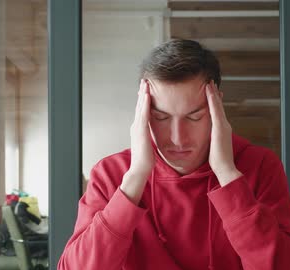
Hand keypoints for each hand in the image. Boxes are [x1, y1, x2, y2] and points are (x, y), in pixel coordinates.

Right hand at [120, 79, 154, 203]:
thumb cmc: (145, 160)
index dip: (143, 100)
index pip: (141, 111)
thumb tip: (153, 135)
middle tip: (144, 81)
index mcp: (138, 129)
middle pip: (139, 106)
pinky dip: (145, 104)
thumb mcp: (148, 144)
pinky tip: (147, 95)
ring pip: (140, 107)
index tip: (146, 90)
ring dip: (143, 94)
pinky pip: (143, 114)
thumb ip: (149, 137)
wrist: (140, 169)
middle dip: (142, 93)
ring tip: (145, 83)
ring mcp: (137, 127)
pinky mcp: (140, 130)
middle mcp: (136, 126)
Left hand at [206, 80, 242, 186]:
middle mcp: (224, 125)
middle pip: (218, 106)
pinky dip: (212, 99)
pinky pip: (215, 110)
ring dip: (213, 93)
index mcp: (222, 130)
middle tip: (210, 82)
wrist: (225, 168)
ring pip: (217, 105)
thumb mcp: (213, 148)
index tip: (211, 93)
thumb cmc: (218, 162)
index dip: (215, 102)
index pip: (217, 113)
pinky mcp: (220, 127)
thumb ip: (211, 141)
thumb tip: (208, 141)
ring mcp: (223, 125)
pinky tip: (208, 91)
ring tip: (209, 82)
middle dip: (215, 94)